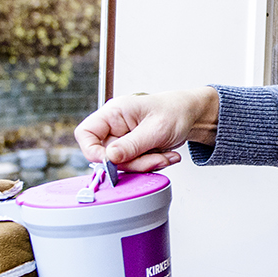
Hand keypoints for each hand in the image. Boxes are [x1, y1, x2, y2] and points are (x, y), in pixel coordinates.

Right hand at [75, 88, 218, 172]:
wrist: (191, 114)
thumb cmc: (175, 111)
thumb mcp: (156, 129)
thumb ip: (132, 145)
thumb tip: (110, 158)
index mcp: (114, 112)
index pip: (85, 133)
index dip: (93, 151)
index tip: (112, 161)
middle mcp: (114, 126)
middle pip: (106, 155)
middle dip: (134, 162)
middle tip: (155, 159)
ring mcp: (123, 139)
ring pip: (122, 164)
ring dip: (146, 165)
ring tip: (166, 156)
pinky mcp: (133, 149)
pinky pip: (135, 165)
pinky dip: (151, 164)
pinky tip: (166, 155)